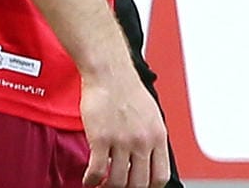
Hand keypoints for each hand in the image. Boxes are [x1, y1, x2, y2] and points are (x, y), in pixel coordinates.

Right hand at [78, 68, 169, 187]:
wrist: (109, 71)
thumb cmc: (127, 88)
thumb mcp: (152, 115)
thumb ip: (151, 137)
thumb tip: (149, 157)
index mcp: (158, 137)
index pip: (160, 176)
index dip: (149, 187)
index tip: (140, 187)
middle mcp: (142, 141)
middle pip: (139, 183)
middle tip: (119, 187)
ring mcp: (121, 141)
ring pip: (117, 181)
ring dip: (108, 187)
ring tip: (101, 186)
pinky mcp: (100, 138)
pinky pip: (97, 170)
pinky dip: (91, 181)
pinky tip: (88, 181)